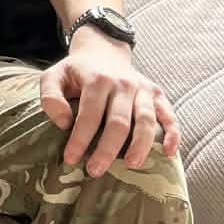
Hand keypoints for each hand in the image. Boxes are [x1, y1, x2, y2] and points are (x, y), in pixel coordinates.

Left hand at [39, 31, 180, 174]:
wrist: (102, 52)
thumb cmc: (76, 72)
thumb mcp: (53, 77)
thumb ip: (50, 97)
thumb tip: (64, 123)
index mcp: (97, 79)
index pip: (89, 115)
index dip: (80, 139)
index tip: (71, 159)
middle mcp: (123, 83)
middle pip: (119, 122)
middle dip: (107, 149)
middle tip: (95, 171)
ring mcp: (143, 88)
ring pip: (146, 120)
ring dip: (140, 145)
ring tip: (131, 165)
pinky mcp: (157, 94)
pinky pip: (169, 115)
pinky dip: (173, 134)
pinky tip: (169, 153)